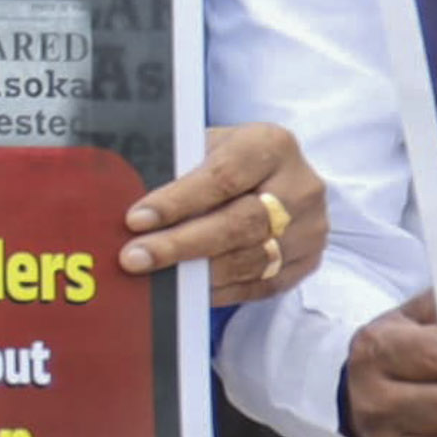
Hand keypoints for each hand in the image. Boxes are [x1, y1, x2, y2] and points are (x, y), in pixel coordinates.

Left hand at [127, 122, 323, 293]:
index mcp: (271, 146)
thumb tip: (127, 201)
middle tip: (135, 258)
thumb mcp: (208, 147)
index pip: (222, 177)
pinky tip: (187, 290)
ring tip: (154, 277)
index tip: (136, 219)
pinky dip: (221, 290)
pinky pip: (262, 284)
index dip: (178, 201)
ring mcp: (309, 228)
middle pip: (238, 224)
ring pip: (250, 259)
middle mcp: (300, 187)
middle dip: (180, 245)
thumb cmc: (230, 159)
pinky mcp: (308, 261)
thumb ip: (179, 169)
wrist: (280, 177)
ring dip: (197, 274)